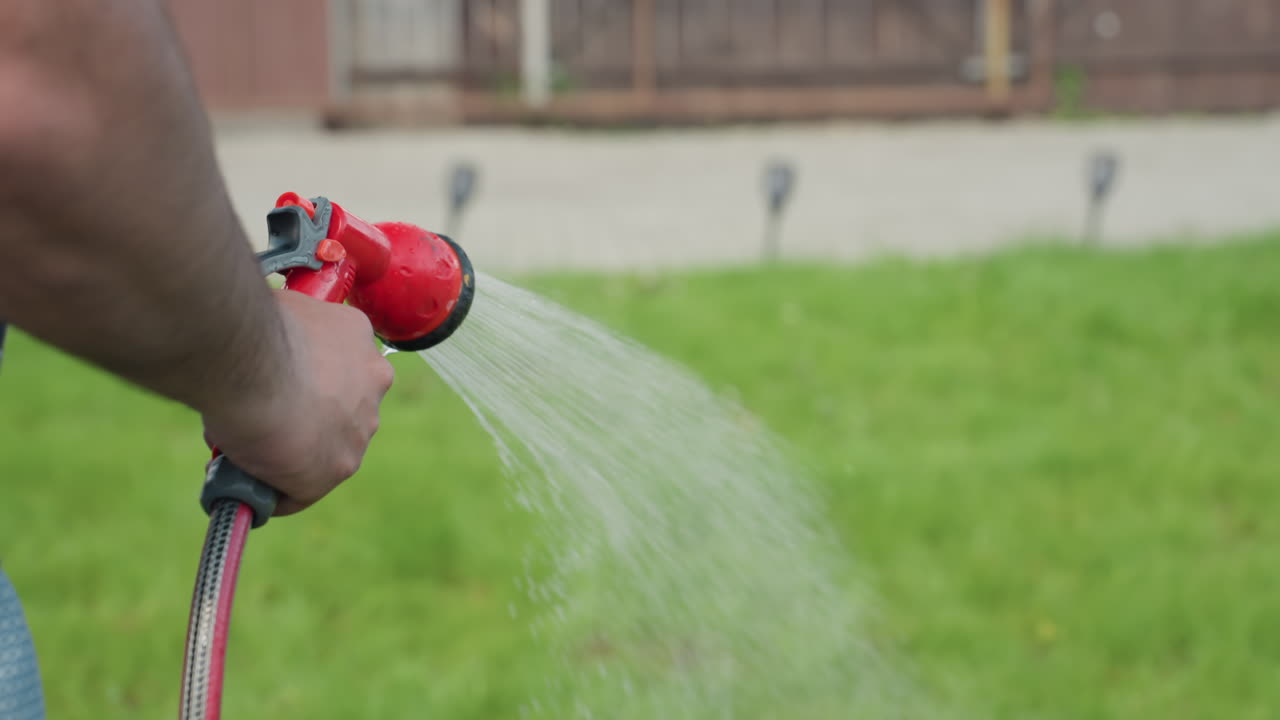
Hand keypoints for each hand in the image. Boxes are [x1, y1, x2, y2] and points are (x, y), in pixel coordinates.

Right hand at [201, 289, 394, 514]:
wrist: (252, 363)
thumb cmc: (254, 329)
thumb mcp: (282, 312)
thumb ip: (286, 330)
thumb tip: (260, 336)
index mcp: (359, 342)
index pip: (339, 368)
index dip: (304, 380)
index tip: (275, 386)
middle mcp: (373, 386)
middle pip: (337, 411)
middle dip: (302, 419)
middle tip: (258, 420)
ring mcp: (360, 430)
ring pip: (322, 451)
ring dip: (289, 457)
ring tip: (242, 452)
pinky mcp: (338, 469)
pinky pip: (301, 490)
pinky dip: (273, 492)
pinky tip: (243, 485)